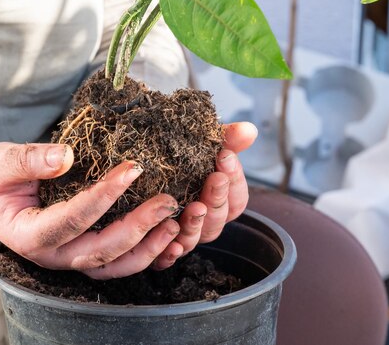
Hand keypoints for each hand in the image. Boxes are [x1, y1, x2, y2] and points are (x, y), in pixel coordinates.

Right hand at [0, 143, 179, 279]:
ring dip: (147, 248)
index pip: (72, 219)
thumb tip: (67, 155)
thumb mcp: (2, 162)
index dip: (104, 196)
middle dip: (137, 227)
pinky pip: (116, 263)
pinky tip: (165, 234)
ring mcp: (68, 260)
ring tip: (174, 223)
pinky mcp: (82, 254)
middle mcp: (51, 256)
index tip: (133, 169)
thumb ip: (30, 160)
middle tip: (167, 201)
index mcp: (28, 234)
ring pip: (113, 266)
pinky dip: (143, 253)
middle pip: (100, 250)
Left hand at [153, 122, 256, 269]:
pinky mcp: (156, 248)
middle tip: (214, 178)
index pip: (236, 197)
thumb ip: (225, 140)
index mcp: (217, 201)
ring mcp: (181, 236)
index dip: (234, 178)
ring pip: (195, 237)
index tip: (225, 156)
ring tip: (194, 207)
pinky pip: (165, 258)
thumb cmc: (176, 161)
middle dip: (218, 197)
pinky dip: (169, 252)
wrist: (138, 169)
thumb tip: (250, 130)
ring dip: (196, 224)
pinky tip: (170, 243)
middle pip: (218, 218)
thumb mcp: (200, 146)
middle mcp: (202, 221)